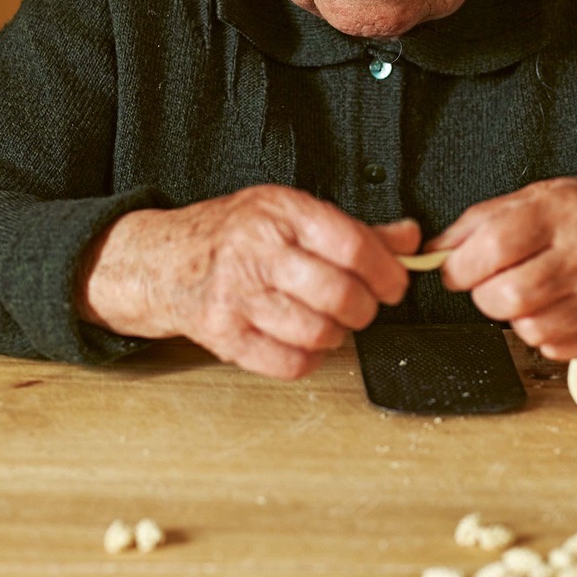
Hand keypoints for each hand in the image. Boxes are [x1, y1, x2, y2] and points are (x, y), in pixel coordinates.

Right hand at [78, 186, 419, 378]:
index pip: (351, 245)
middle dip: (365, 308)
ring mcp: (237, 296)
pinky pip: (289, 363)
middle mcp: (256, 252)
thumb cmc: (234, 235)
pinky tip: (303, 340)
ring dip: (337, 334)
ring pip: (318, 332)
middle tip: (363, 306)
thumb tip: (410, 239)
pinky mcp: (224, 335)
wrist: (166, 261)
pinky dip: (309, 359)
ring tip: (330, 322)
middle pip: (339, 294)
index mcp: (279, 213)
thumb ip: (354, 229)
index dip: (385, 272)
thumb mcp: (290, 214)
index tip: (394, 284)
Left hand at [428, 178, 576, 361]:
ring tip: (535, 291)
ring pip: (527, 328)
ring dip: (516, 316)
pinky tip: (562, 307)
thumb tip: (433, 251)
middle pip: (507, 296)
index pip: (492, 246)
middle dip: (485, 296)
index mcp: (565, 209)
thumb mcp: (546, 196)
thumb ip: (485, 220)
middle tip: (494, 283)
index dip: (460, 266)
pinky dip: (544, 333)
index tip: (455, 270)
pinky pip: (554, 347)